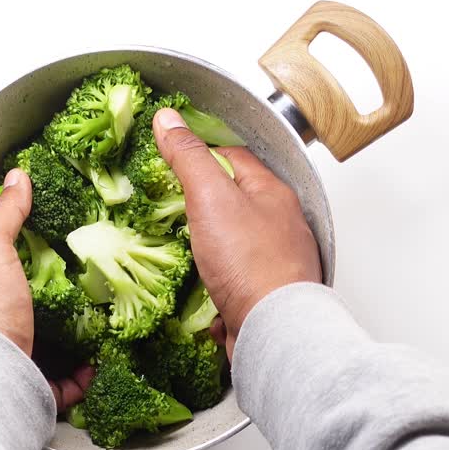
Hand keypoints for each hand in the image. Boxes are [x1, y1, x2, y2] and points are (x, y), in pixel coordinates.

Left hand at [0, 168, 93, 410]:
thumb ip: (5, 212)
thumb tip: (17, 176)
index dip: (2, 218)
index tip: (35, 206)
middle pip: (20, 285)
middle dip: (50, 275)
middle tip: (81, 259)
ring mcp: (10, 346)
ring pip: (46, 330)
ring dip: (73, 323)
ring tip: (99, 306)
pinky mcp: (33, 377)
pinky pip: (64, 375)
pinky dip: (83, 369)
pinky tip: (99, 356)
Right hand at [153, 108, 322, 356]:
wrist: (273, 328)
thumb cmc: (250, 263)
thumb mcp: (210, 197)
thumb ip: (189, 158)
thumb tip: (168, 120)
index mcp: (272, 194)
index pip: (235, 157)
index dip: (202, 153)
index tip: (175, 158)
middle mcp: (280, 226)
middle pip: (237, 201)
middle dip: (204, 203)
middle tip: (172, 205)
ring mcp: (275, 262)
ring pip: (236, 244)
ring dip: (209, 247)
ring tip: (183, 246)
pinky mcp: (265, 296)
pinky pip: (236, 282)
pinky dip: (216, 284)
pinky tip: (200, 289)